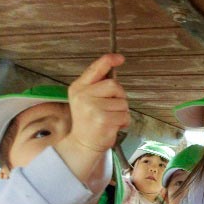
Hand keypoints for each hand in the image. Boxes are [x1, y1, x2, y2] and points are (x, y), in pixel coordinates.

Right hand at [54, 54, 129, 187]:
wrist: (83, 144)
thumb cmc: (89, 121)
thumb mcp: (86, 99)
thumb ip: (97, 86)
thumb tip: (115, 68)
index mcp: (78, 87)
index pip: (96, 69)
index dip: (108, 61)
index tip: (120, 58)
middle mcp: (84, 95)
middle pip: (115, 86)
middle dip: (120, 97)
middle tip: (112, 108)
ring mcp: (93, 108)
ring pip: (122, 102)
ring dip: (122, 112)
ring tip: (110, 120)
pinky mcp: (103, 120)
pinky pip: (125, 115)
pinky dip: (124, 122)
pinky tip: (113, 126)